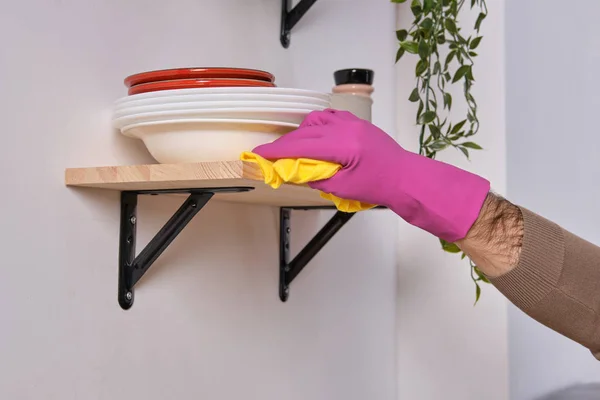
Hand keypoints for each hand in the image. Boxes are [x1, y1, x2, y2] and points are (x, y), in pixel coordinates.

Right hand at [253, 109, 489, 241]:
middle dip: (286, 144)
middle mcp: (347, 128)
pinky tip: (315, 137)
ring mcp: (353, 122)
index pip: (302, 145)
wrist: (406, 178)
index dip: (277, 150)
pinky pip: (330, 117)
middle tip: (270, 155)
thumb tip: (297, 171)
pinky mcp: (358, 123)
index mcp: (343, 145)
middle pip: (305, 131)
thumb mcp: (344, 187)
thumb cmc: (379, 186)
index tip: (259, 153)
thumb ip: (317, 177)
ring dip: (301, 133)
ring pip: (316, 120)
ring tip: (294, 149)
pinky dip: (317, 126)